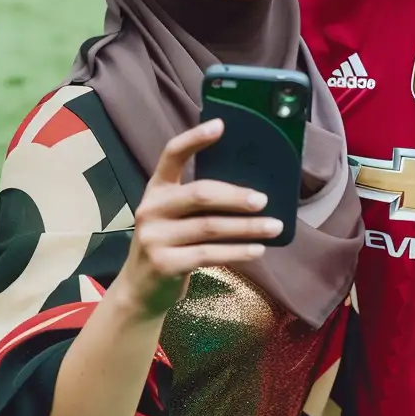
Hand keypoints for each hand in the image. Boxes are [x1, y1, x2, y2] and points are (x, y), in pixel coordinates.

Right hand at [120, 121, 282, 319]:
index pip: (172, 155)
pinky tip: (258, 250)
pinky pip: (209, 254)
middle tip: (263, 199)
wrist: (140, 290)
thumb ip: (199, 204)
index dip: (195, 139)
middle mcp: (151, 209)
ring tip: (274, 227)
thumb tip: (251, 194)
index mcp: (156, 190)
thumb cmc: (170, 247)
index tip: (221, 125)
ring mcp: (154, 237)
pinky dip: (238, 252)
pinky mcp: (164, 263)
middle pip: (199, 194)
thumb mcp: (175, 218)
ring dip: (247, 228)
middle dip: (235, 196)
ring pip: (209, 227)